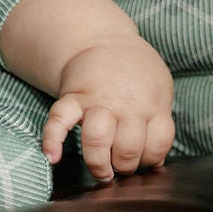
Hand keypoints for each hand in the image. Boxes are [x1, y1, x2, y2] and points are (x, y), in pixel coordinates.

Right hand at [41, 36, 174, 182]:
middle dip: (125, 167)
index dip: (151, 159)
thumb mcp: (160, 90)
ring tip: (101, 172)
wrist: (104, 39)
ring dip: (98, 162)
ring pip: (97, 138)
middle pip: (127, 147)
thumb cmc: (136, 72)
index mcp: (152, 104)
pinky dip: (52, 139)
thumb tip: (156, 162)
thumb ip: (159, 123)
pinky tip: (52, 157)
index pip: (157, 144)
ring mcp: (98, 101)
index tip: (144, 161)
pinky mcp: (73, 98)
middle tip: (120, 167)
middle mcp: (126, 105)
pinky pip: (59, 120)